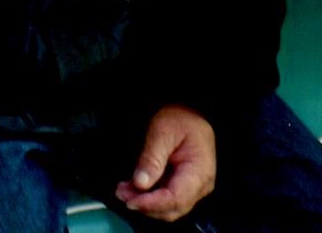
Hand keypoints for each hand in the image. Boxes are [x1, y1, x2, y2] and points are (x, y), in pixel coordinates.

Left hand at [114, 104, 215, 221]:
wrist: (190, 113)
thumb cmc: (179, 119)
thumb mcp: (162, 132)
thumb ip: (152, 158)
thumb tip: (141, 184)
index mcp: (199, 172)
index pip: (176, 197)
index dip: (152, 203)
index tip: (130, 201)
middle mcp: (200, 185)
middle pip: (173, 208)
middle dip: (146, 205)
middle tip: (121, 193)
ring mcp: (194, 188)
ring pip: (170, 208)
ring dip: (145, 204)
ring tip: (123, 191)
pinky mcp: (184, 187)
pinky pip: (168, 200)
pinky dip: (149, 198)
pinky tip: (132, 189)